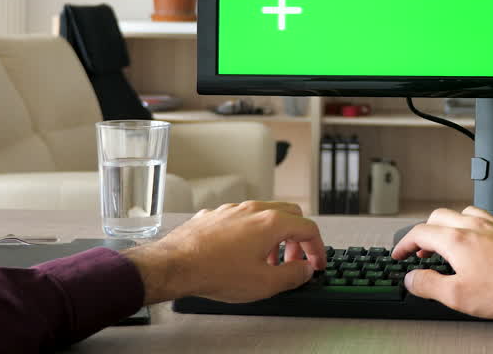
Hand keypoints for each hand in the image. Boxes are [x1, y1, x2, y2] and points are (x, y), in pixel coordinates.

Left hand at [123, 201, 326, 304]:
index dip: (317, 248)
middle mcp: (253, 209)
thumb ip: (293, 275)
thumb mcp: (264, 283)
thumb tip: (305, 269)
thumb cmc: (215, 272)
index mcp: (271, 222)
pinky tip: (240, 253)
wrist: (175, 265)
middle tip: (293, 261)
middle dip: (297, 238)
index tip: (316, 263)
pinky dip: (250, 232)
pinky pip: (241, 218)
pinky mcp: (214, 215)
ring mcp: (232, 209)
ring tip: (266, 260)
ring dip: (274, 236)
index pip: (308, 228)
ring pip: (265, 214)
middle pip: (290, 215)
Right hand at [392, 206, 492, 320]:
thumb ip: (429, 285)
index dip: (405, 244)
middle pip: (439, 216)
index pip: (420, 232)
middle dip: (426, 232)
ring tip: (450, 243)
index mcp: (457, 240)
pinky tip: (481, 243)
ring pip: (465, 213)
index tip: (400, 254)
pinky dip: (474, 228)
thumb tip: (411, 278)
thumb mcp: (458, 296)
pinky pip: (487, 220)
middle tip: (422, 250)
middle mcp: (475, 226)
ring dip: (451, 225)